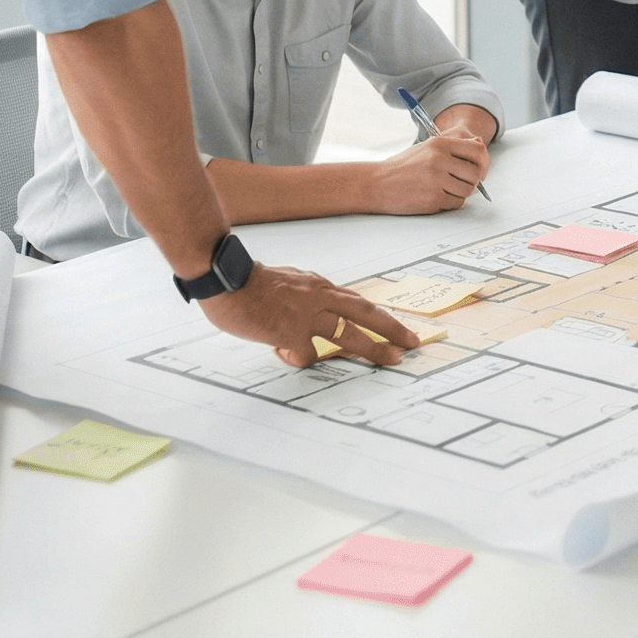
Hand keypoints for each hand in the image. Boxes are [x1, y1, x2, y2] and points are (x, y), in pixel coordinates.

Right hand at [197, 261, 421, 367]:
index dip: (375, 315)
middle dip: (392, 327)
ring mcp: (307, 315)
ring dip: (375, 348)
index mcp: (317, 285)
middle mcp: (319, 297)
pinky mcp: (291, 332)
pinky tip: (286, 355)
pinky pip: (308, 355)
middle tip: (412, 341)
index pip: (354, 301)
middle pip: (365, 312)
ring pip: (351, 333)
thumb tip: (308, 312)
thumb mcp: (286, 281)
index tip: (391, 325)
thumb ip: (302, 295)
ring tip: (392, 359)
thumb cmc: (247, 281)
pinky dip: (302, 360)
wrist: (226, 278)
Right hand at [365, 134, 490, 214]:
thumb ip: (452, 146)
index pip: (477, 149)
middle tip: (460, 183)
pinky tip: (437, 198)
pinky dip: (450, 203)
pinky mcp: (433, 198)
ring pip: (468, 190)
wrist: (376, 183)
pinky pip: (457, 203)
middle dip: (471, 181)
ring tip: (445, 190)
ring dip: (460, 193)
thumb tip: (479, 144)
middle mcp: (439, 159)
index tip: (475, 169)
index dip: (481, 161)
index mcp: (439, 144)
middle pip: (475, 173)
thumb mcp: (426, 148)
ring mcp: (436, 179)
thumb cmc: (402, 167)